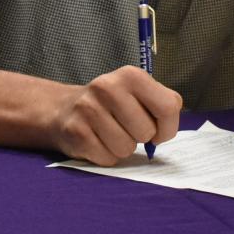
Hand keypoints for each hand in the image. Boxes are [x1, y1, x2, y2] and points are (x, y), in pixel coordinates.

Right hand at [49, 65, 182, 165]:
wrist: (65, 109)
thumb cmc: (113, 105)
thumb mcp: (139, 94)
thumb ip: (161, 107)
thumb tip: (163, 134)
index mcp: (131, 75)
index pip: (168, 107)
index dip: (168, 128)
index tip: (158, 131)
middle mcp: (108, 87)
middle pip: (146, 132)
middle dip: (141, 138)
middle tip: (127, 128)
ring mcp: (89, 108)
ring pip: (126, 148)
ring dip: (122, 148)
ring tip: (110, 134)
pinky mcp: (76, 131)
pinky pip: (107, 158)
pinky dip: (106, 156)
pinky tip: (97, 141)